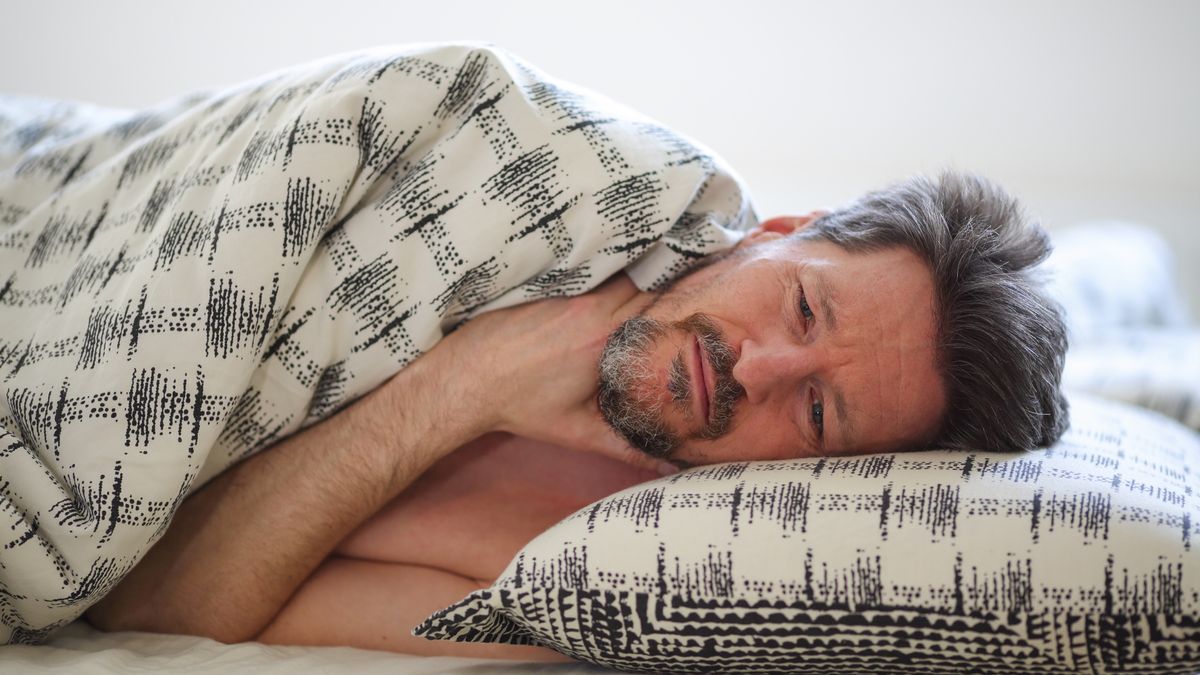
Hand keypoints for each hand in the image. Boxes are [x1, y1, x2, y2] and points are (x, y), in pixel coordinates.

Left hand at [429, 274, 672, 473]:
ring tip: (647, 299)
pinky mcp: (550, 287)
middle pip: (644, 285)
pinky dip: (606, 281)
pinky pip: (592, 276)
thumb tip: (667, 467)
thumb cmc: (518, 405)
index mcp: (604, 340)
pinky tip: (608, 294)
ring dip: (635, 285)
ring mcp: (569, 293)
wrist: (464, 378)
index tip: (697, 316)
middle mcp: (590, 309)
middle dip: (663, 294)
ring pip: (618, 277)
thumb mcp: (578, 431)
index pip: (659, 309)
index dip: (681, 310)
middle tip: (678, 307)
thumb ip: (627, 448)